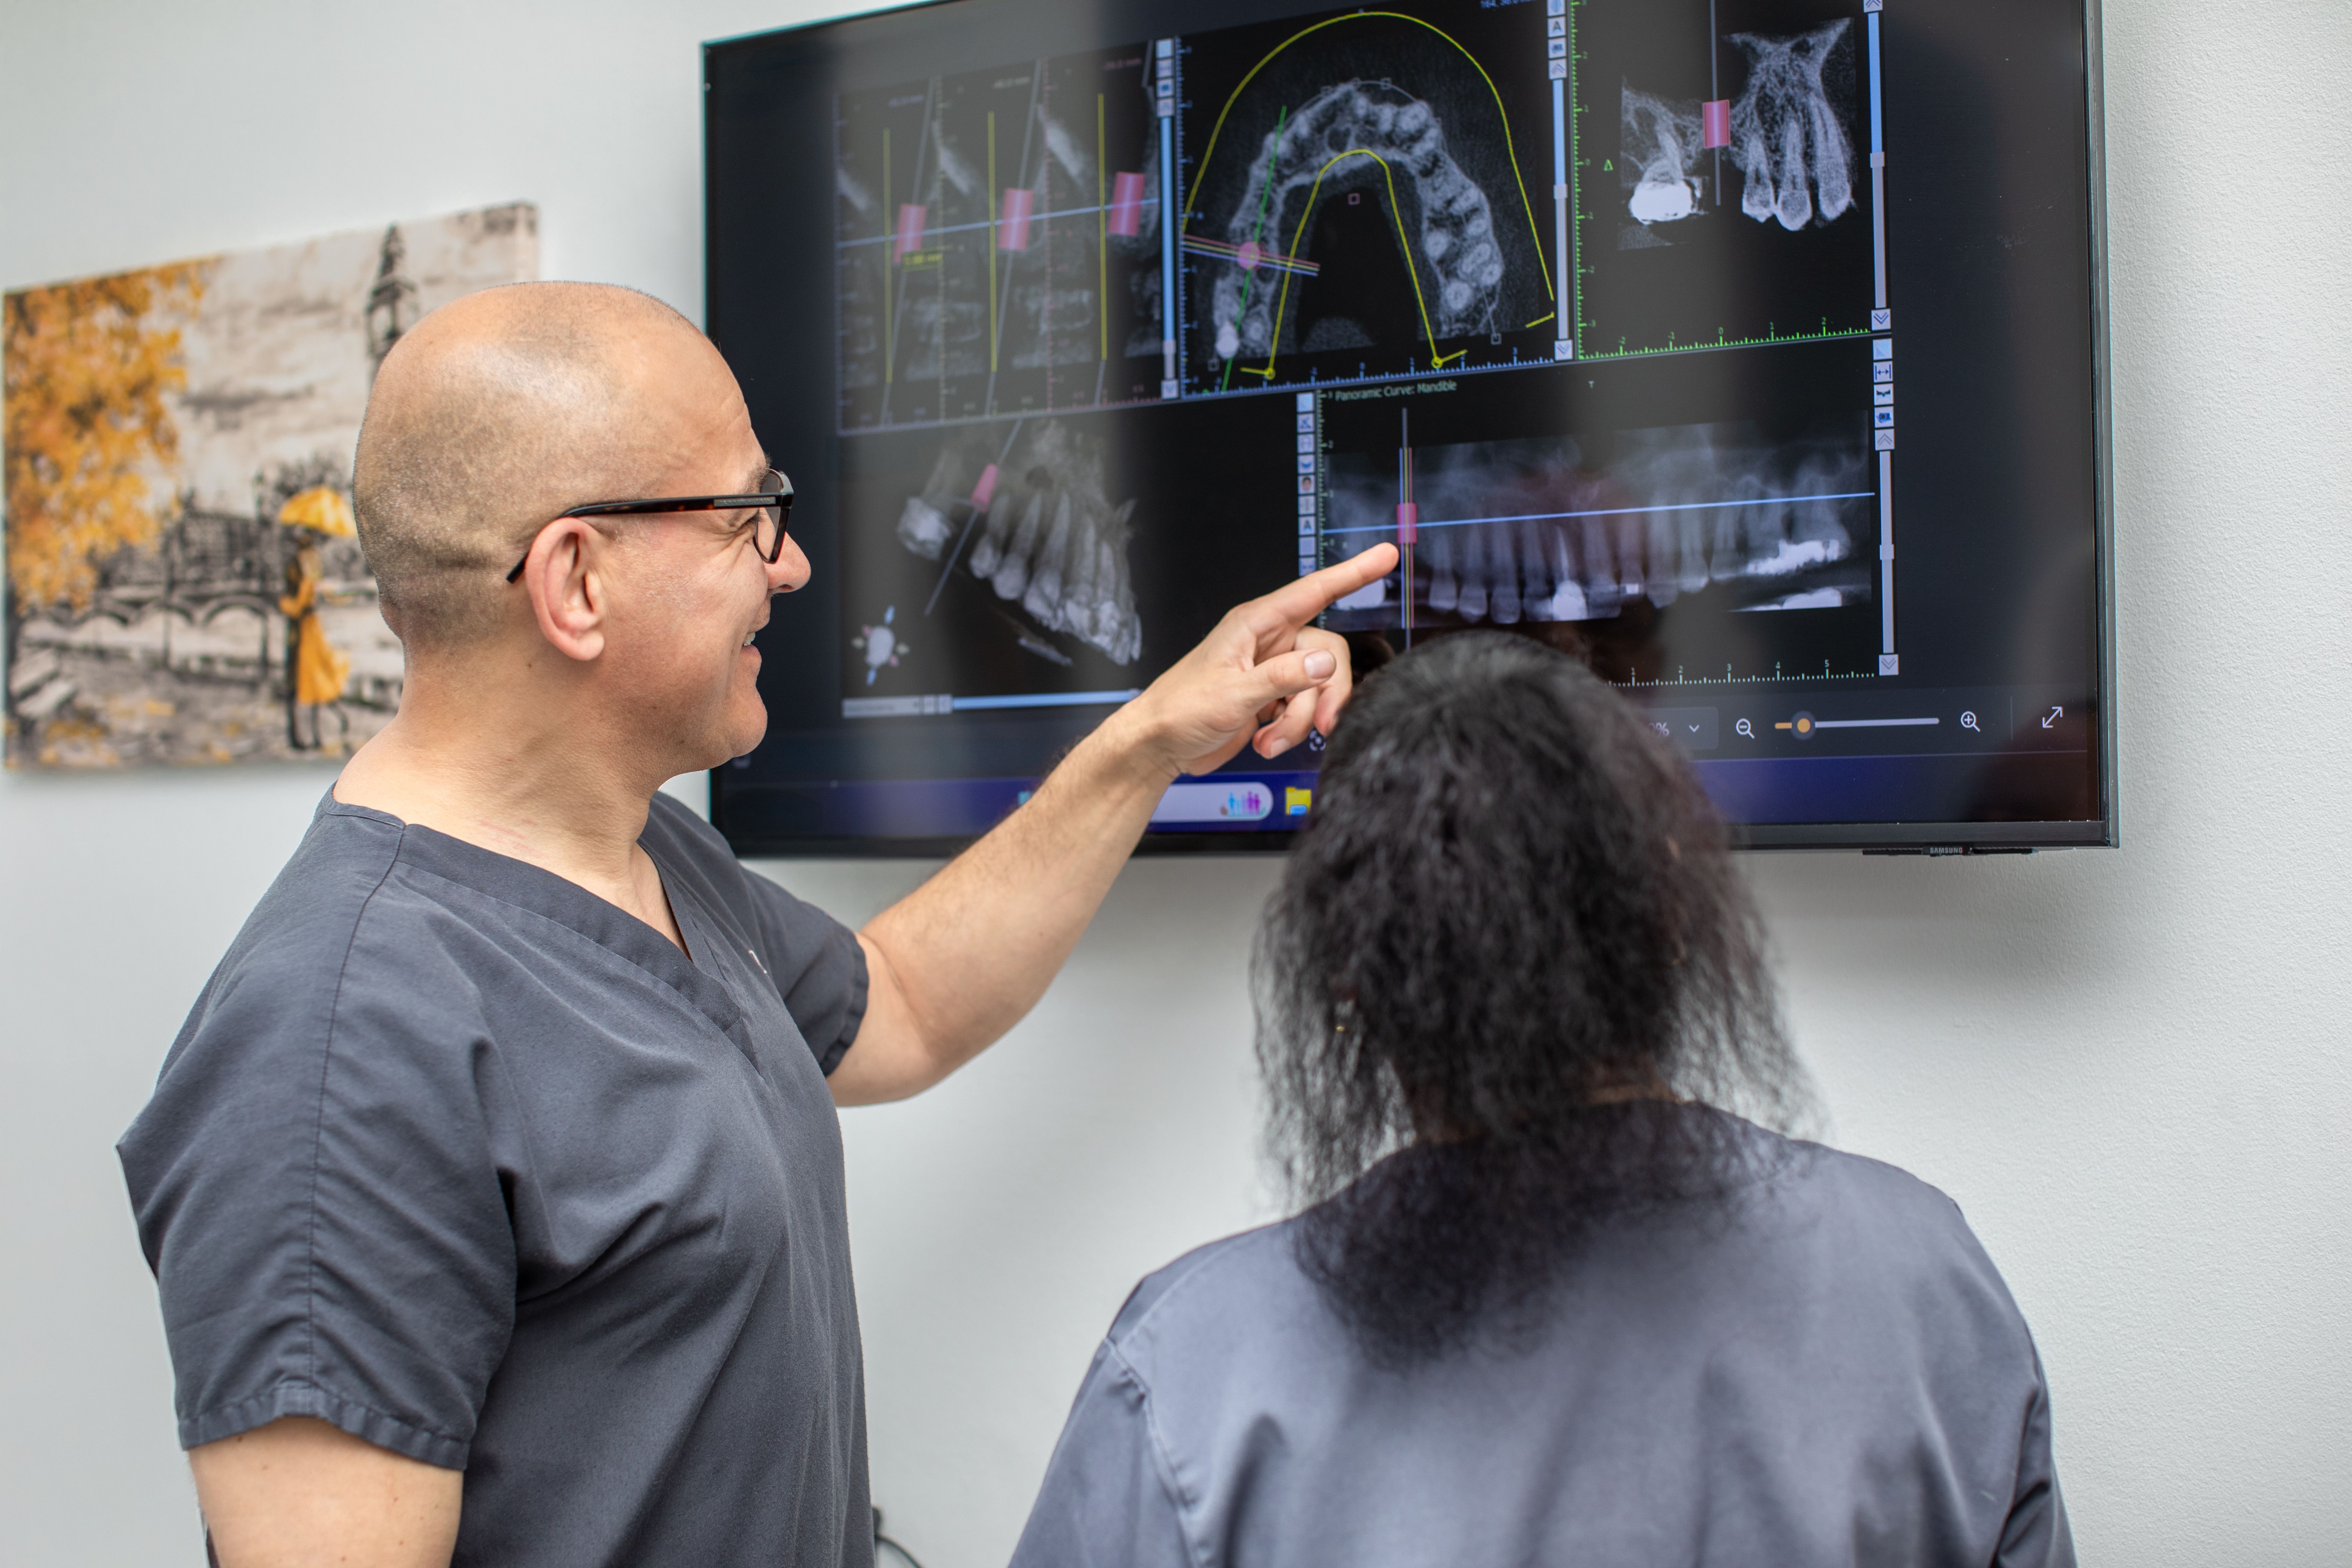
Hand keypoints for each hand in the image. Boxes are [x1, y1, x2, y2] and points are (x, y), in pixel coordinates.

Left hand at [1124, 544, 1398, 776]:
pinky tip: (1264, 741)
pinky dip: (1290, 730)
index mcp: (1255, 624)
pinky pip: (1304, 708)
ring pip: (1318, 686)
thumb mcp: (1232, 694)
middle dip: (1325, 693)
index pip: (1314, 591)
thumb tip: (1326, 662)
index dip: (1353, 572)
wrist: (1159, 746)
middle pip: (1328, 653)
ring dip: (1301, 720)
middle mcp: (1268, 642)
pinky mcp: (1272, 698)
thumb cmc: (1179, 710)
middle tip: (1321, 725)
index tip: (1387, 555)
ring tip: (1268, 739)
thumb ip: (1283, 678)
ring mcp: (1272, 671)